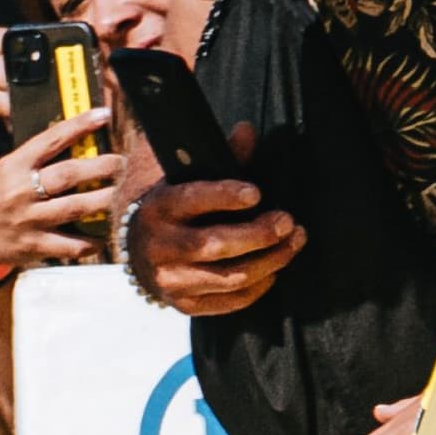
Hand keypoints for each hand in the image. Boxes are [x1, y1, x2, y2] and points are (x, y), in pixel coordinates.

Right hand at [0, 109, 121, 270]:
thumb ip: (32, 161)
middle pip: (68, 174)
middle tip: (120, 162)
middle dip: (101, 166)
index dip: (78, 126)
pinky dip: (91, 242)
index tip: (102, 115)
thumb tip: (73, 143)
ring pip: (75, 207)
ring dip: (104, 199)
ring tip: (120, 191)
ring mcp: (28, 220)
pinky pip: (70, 245)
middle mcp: (21, 192)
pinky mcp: (34, 245)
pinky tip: (103, 236)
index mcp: (12, 166)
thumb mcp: (3, 171)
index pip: (49, 140)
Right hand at [128, 132, 301, 316]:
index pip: (191, 200)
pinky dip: (258, 287)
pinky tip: (275, 270)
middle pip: (214, 245)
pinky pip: (229, 302)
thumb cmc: (177, 211)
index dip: (225, 196)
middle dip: (258, 234)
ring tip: (293, 243)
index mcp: (159, 208)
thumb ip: (222, 159)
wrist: (142, 254)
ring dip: (270, 261)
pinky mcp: (184, 305)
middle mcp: (159, 246)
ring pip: (228, 277)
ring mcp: (170, 280)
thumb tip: (247, 129)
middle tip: (288, 222)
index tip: (257, 193)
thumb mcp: (188, 181)